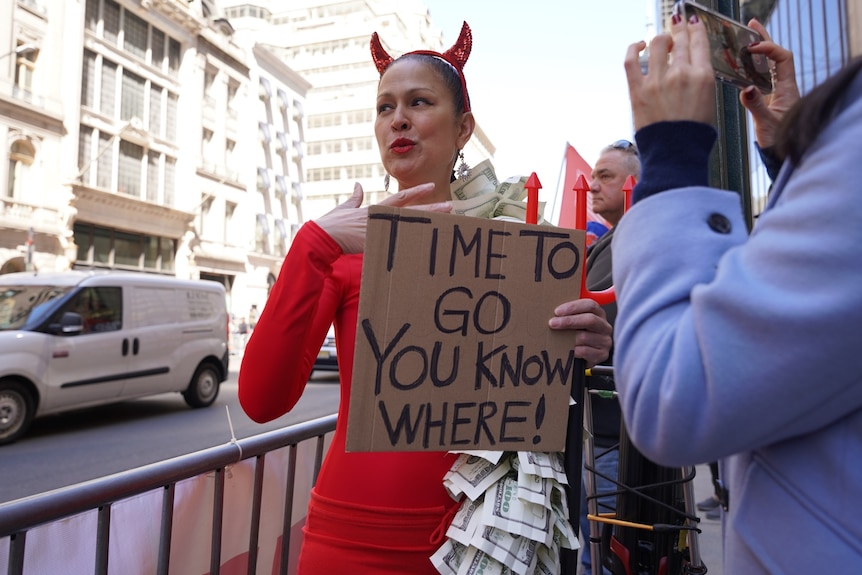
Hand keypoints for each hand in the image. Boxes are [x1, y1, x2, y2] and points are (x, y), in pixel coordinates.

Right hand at [315, 182, 450, 253]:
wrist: (322, 237)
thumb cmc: (333, 223)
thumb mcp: (345, 207)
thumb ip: (354, 197)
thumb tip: (357, 185)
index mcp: (376, 209)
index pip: (402, 197)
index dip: (418, 192)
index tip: (432, 186)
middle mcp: (382, 218)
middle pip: (412, 212)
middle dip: (432, 208)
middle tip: (450, 206)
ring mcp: (381, 231)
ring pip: (410, 228)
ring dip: (427, 227)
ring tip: (444, 224)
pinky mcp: (376, 244)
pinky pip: (398, 245)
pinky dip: (411, 245)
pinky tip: (425, 246)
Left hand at [548, 299, 612, 367]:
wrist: (586, 355)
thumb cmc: (578, 334)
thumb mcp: (575, 321)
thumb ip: (569, 313)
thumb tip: (552, 310)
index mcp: (599, 314)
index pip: (590, 305)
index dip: (573, 307)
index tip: (557, 311)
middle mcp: (604, 326)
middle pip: (589, 319)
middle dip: (568, 321)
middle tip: (552, 323)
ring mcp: (605, 341)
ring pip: (584, 337)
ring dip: (567, 337)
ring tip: (556, 338)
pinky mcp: (602, 355)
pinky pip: (585, 351)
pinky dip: (572, 350)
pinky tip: (565, 349)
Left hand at [624, 15, 714, 129]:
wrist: (674, 154)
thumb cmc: (692, 135)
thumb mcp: (708, 103)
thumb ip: (700, 81)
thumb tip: (692, 69)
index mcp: (703, 77)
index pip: (699, 42)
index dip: (695, 29)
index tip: (692, 23)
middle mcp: (681, 74)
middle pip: (680, 41)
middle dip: (679, 30)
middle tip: (677, 26)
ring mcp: (657, 81)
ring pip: (658, 44)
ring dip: (661, 39)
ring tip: (662, 41)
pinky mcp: (638, 90)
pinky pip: (631, 60)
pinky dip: (633, 48)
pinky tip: (638, 45)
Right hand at [739, 19, 799, 147]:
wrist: (781, 155)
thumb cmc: (779, 141)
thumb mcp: (766, 123)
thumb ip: (756, 106)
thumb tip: (746, 88)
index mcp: (787, 88)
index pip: (782, 58)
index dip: (769, 48)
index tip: (753, 47)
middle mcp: (783, 87)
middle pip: (776, 56)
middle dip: (764, 39)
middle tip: (751, 25)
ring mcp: (776, 92)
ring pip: (768, 65)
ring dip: (757, 51)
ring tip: (744, 39)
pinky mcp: (768, 99)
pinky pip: (761, 77)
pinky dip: (752, 67)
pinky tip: (741, 64)